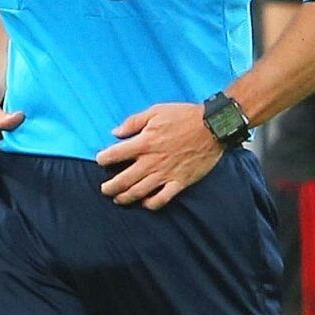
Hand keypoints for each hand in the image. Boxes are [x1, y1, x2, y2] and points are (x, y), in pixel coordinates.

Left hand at [96, 102, 225, 206]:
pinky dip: (151, 204)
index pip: (114, 155)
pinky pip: (162, 199)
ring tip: (118, 198)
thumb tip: (115, 132)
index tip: (101, 161)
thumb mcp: (156, 111)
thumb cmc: (185, 116)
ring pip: (139, 192)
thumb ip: (133, 122)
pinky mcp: (180, 182)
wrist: (214, 127)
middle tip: (104, 188)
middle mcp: (152, 161)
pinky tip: (145, 203)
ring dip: (125, 197)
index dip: (103, 159)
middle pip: (123, 180)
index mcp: (144, 143)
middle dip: (109, 187)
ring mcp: (166, 174)